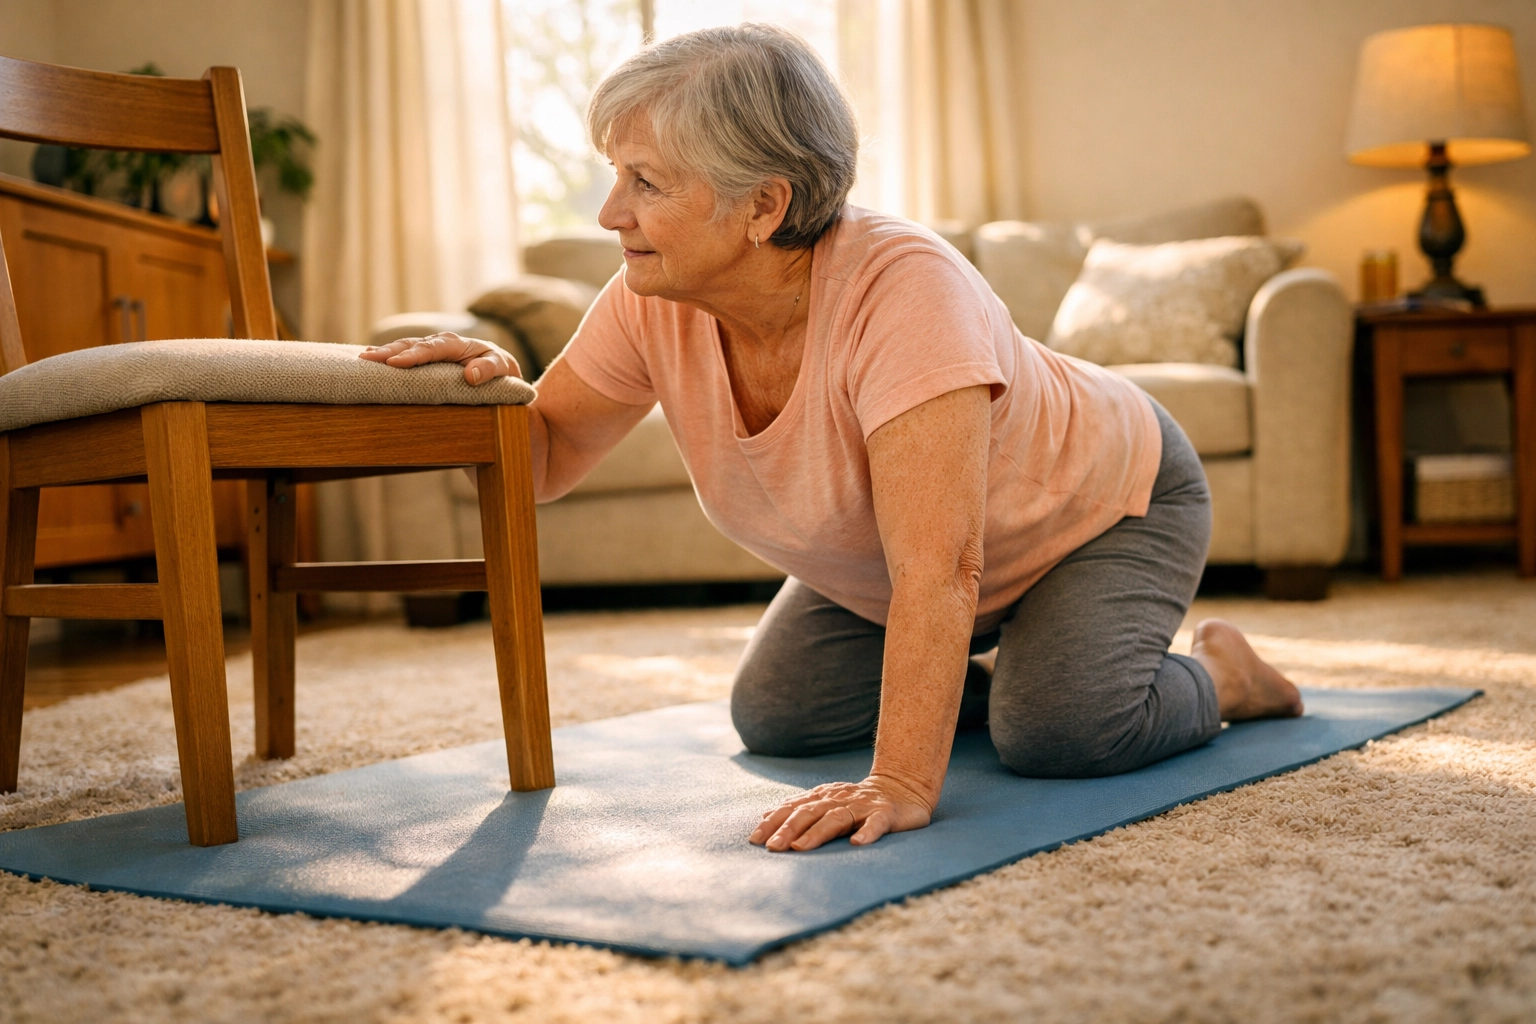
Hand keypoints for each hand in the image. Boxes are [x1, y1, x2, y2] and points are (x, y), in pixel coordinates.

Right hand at [359, 332, 519, 385]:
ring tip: (364, 358)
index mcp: (458, 344)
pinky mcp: (425, 356)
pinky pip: (404, 354)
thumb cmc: (501, 369)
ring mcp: (431, 348)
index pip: (433, 349)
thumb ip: (489, 370)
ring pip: (405, 347)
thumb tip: (471, 376)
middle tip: (368, 359)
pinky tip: (371, 359)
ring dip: (384, 352)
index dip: (414, 355)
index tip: (395, 362)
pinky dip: (388, 356)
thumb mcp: (501, 368)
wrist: (500, 368)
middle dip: (390, 351)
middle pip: (413, 345)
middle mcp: (441, 342)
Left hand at [749, 774, 933, 851]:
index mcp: (822, 797)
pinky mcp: (886, 814)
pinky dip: (867, 833)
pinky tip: (857, 844)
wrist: (902, 787)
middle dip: (788, 829)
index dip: (773, 822)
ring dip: (816, 833)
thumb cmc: (857, 801)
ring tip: (800, 847)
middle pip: (809, 812)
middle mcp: (839, 799)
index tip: (755, 839)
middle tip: (772, 848)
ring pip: (837, 818)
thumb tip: (766, 816)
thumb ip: (800, 808)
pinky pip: (876, 824)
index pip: (792, 808)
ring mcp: (862, 806)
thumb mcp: (826, 802)